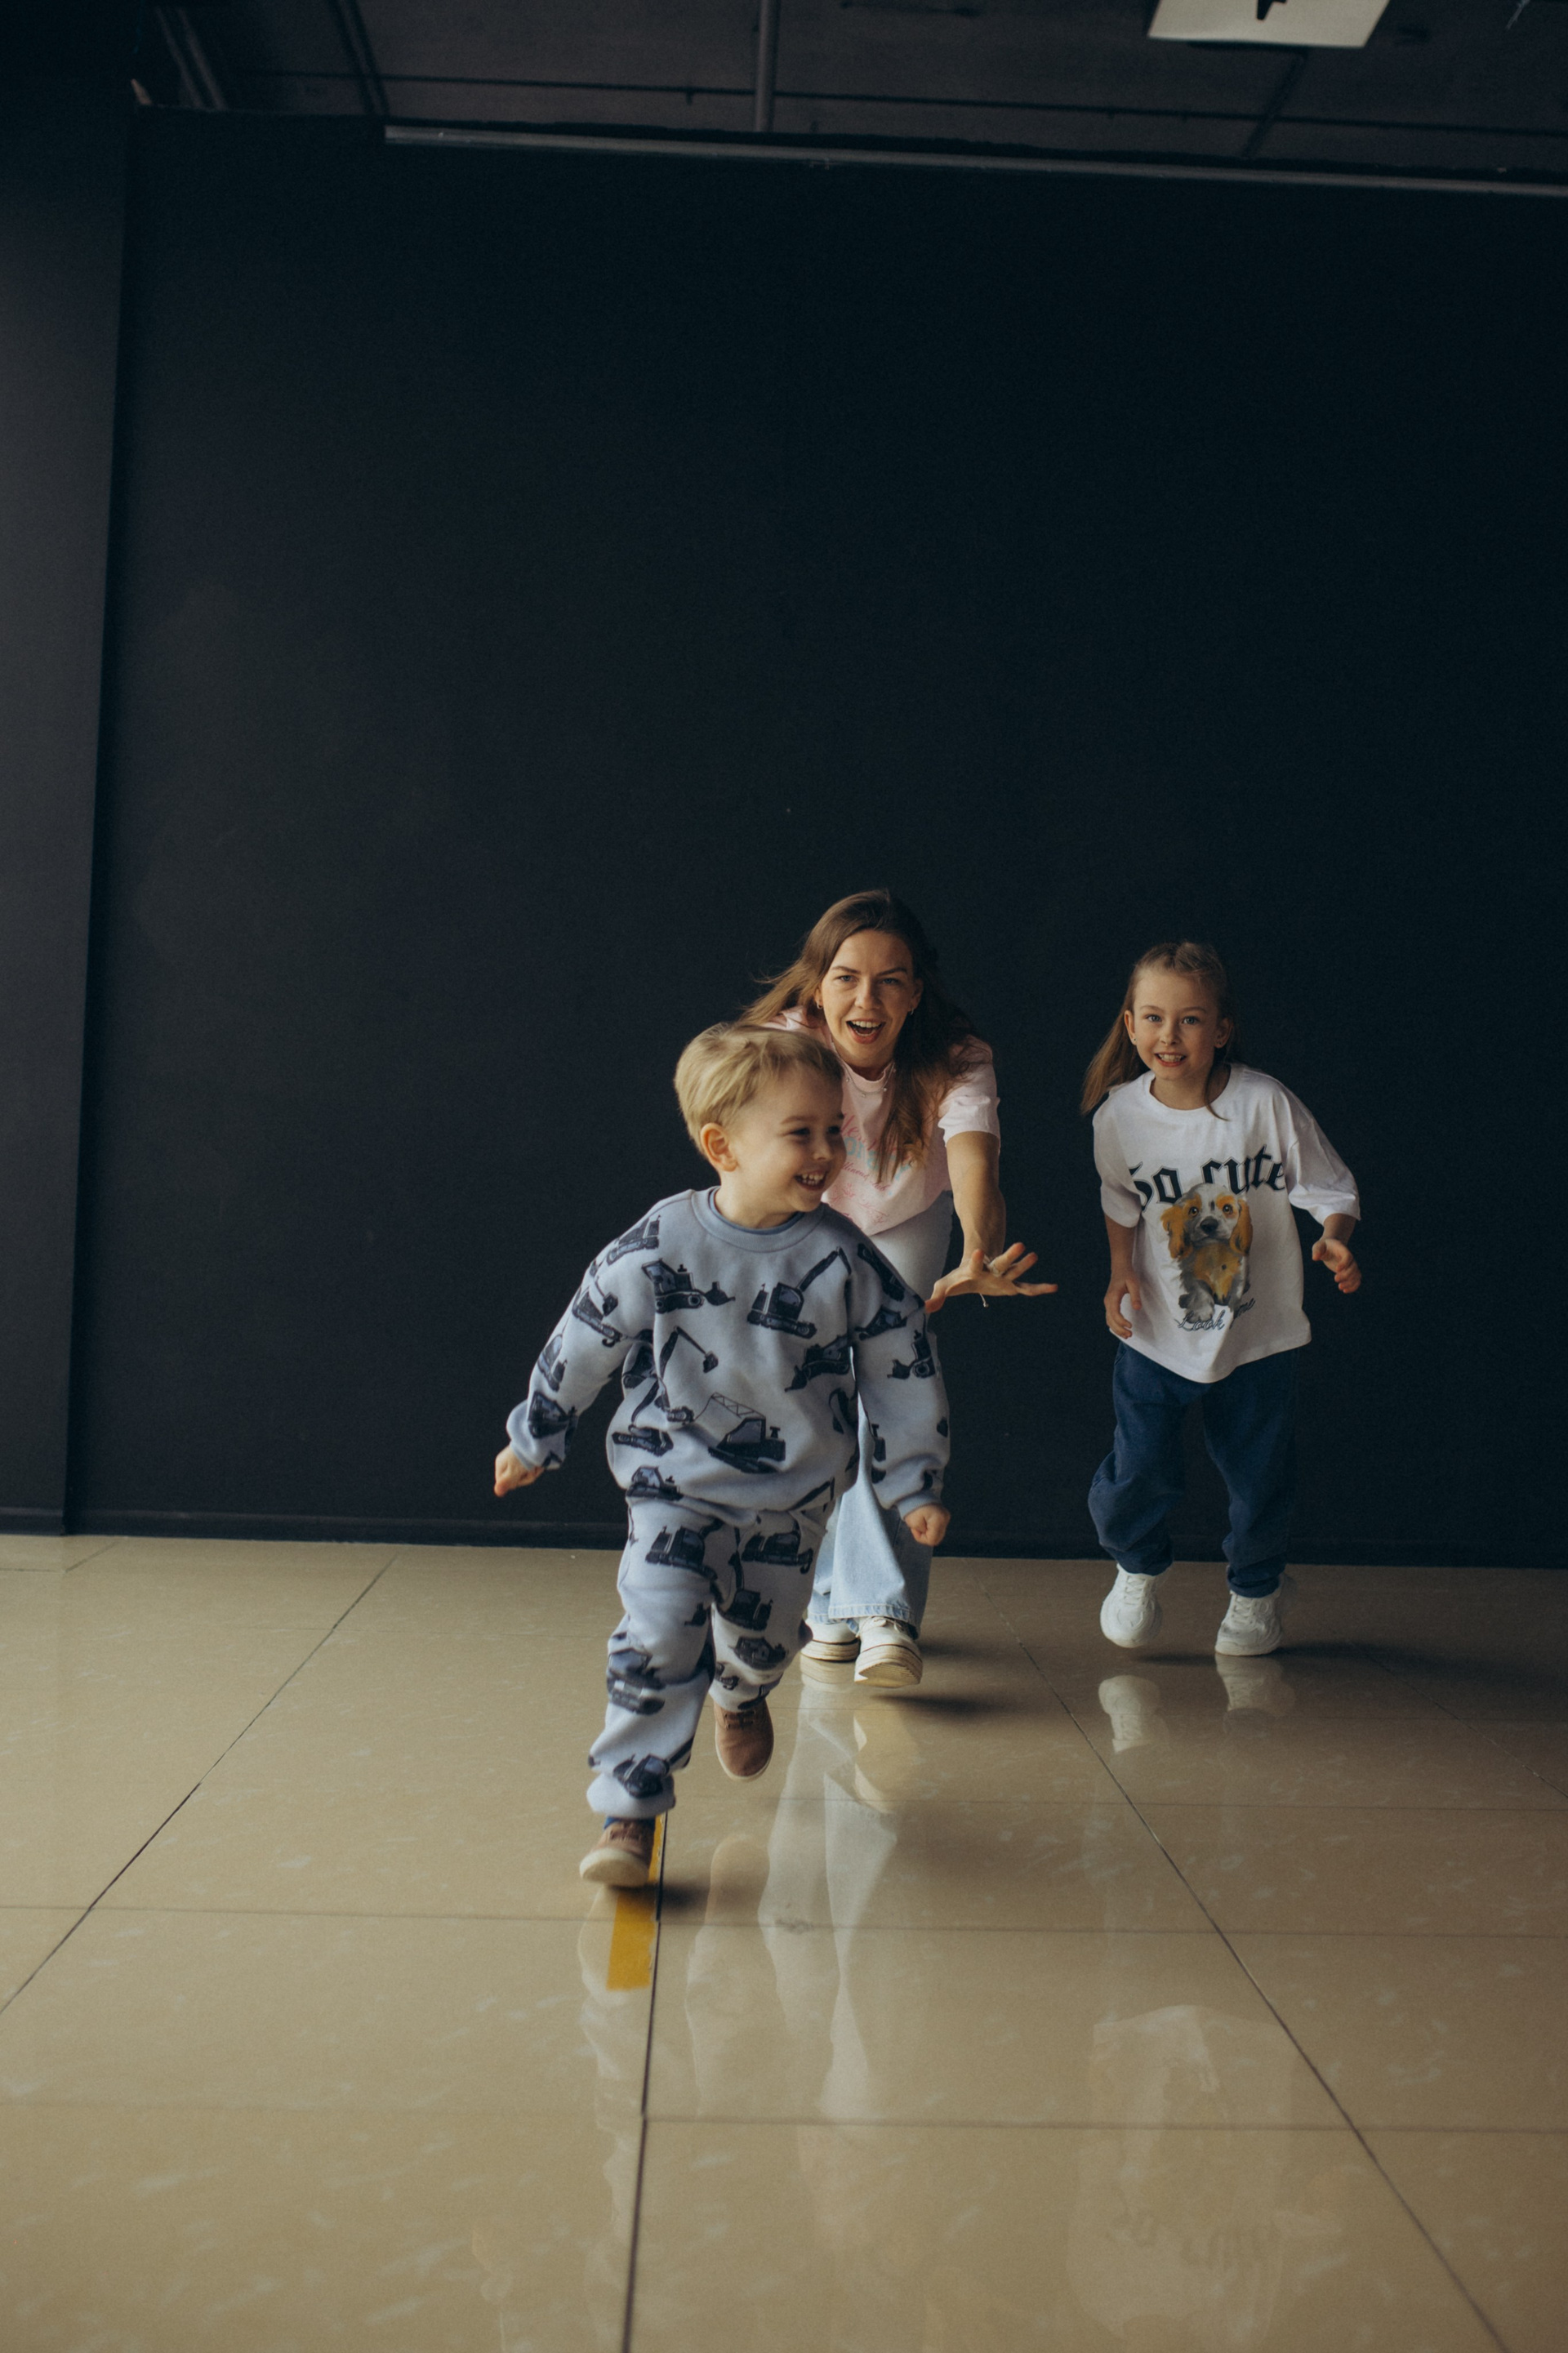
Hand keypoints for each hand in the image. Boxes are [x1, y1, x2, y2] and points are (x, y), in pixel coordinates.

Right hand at [494, 1445, 543, 1495]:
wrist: (537, 1441)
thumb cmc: (523, 1457)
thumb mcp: (513, 1472)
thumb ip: (506, 1483)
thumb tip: (497, 1492)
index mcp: (500, 1464)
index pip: (504, 1483)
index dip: (514, 1483)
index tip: (519, 1476)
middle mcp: (507, 1462)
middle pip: (516, 1480)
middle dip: (526, 1478)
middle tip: (531, 1470)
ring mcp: (517, 1460)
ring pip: (525, 1475)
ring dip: (533, 1473)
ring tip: (536, 1466)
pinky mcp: (527, 1458)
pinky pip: (532, 1469)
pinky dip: (537, 1468)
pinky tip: (539, 1464)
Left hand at [902, 1501, 949, 1547]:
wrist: (913, 1494)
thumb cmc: (912, 1507)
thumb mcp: (914, 1523)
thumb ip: (923, 1533)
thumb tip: (928, 1535)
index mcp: (939, 1519)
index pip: (932, 1540)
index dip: (921, 1538)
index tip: (915, 1529)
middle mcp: (945, 1518)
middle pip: (937, 1538)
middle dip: (926, 1535)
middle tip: (917, 1527)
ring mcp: (946, 1516)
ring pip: (938, 1534)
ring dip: (928, 1532)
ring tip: (921, 1523)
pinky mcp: (944, 1515)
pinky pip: (938, 1528)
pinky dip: (930, 1528)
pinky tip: (925, 1521)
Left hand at [926, 1243, 1057, 1313]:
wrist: (976, 1270)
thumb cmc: (961, 1277)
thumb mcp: (946, 1285)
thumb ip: (938, 1296)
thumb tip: (924, 1308)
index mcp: (975, 1269)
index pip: (975, 1263)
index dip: (976, 1258)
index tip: (979, 1250)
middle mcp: (992, 1270)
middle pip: (1002, 1262)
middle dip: (1010, 1254)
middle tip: (1021, 1244)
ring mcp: (1004, 1276)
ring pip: (1016, 1269)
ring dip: (1024, 1264)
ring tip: (1035, 1255)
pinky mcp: (1012, 1285)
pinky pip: (1027, 1288)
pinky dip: (1040, 1289)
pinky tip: (1054, 1287)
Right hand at [1105, 1274, 1141, 1337]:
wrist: (1120, 1268)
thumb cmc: (1127, 1275)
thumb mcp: (1134, 1284)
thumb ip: (1136, 1296)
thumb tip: (1137, 1308)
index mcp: (1113, 1297)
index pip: (1114, 1313)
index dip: (1121, 1322)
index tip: (1130, 1326)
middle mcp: (1108, 1301)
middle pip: (1110, 1320)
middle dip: (1119, 1329)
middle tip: (1130, 1335)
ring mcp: (1107, 1303)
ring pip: (1109, 1320)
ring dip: (1116, 1329)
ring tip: (1127, 1335)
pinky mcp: (1110, 1304)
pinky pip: (1109, 1317)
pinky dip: (1114, 1325)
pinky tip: (1121, 1329)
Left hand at [1312, 1236, 1361, 1293]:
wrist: (1331, 1247)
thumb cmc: (1324, 1246)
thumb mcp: (1318, 1246)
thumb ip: (1317, 1250)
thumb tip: (1315, 1258)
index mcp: (1343, 1250)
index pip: (1348, 1256)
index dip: (1344, 1263)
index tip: (1336, 1270)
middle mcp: (1350, 1258)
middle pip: (1353, 1267)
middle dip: (1346, 1275)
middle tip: (1335, 1279)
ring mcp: (1351, 1265)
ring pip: (1357, 1275)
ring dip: (1350, 1283)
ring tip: (1340, 1287)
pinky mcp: (1350, 1272)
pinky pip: (1356, 1280)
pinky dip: (1353, 1286)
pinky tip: (1345, 1291)